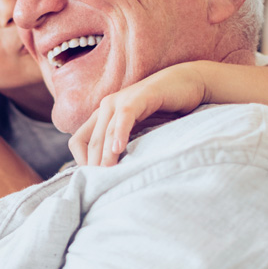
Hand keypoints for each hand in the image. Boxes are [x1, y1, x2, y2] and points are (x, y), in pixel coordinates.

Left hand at [70, 63, 208, 166]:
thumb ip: (124, 144)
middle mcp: (106, 107)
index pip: (78, 141)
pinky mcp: (138, 97)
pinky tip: (119, 149)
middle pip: (91, 140)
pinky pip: (124, 117)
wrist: (189, 84)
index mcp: (102, 115)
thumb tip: (111, 172)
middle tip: (99, 185)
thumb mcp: (139, 131)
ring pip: (106, 132)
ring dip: (105, 154)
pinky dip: (120, 133)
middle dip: (94, 163)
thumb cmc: (165, 110)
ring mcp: (120, 100)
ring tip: (106, 173)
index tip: (92, 179)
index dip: (81, 161)